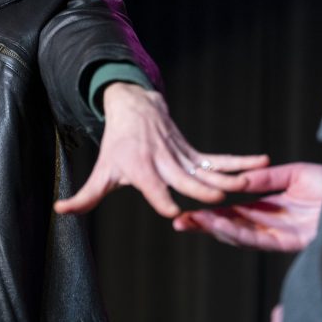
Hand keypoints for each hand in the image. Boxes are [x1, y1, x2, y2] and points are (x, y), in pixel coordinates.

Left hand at [53, 83, 270, 217]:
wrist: (134, 107)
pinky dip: (240, 161)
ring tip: (249, 184)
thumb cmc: (117, 146)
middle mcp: (164, 162)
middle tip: (219, 199)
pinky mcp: (193, 152)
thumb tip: (59, 212)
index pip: (152, 187)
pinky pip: (219, 159)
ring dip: (229, 176)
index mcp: (142, 169)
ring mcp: (181, 155)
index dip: (161, 199)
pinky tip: (262, 162)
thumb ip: (85, 197)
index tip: (174, 213)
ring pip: (207, 169)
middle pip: (185, 178)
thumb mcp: (102, 170)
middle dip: (201, 188)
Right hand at [171, 162, 321, 251]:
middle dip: (205, 225)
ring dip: (215, 229)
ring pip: (241, 235)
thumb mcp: (294, 175)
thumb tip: (238, 180)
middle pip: (233, 227)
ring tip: (192, 222)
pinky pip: (260, 239)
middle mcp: (274, 224)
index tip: (190, 207)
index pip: (236, 212)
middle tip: (178, 221)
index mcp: (272, 208)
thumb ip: (266, 178)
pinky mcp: (293, 242)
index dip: (213, 211)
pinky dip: (238, 233)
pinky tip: (218, 226)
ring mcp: (282, 235)